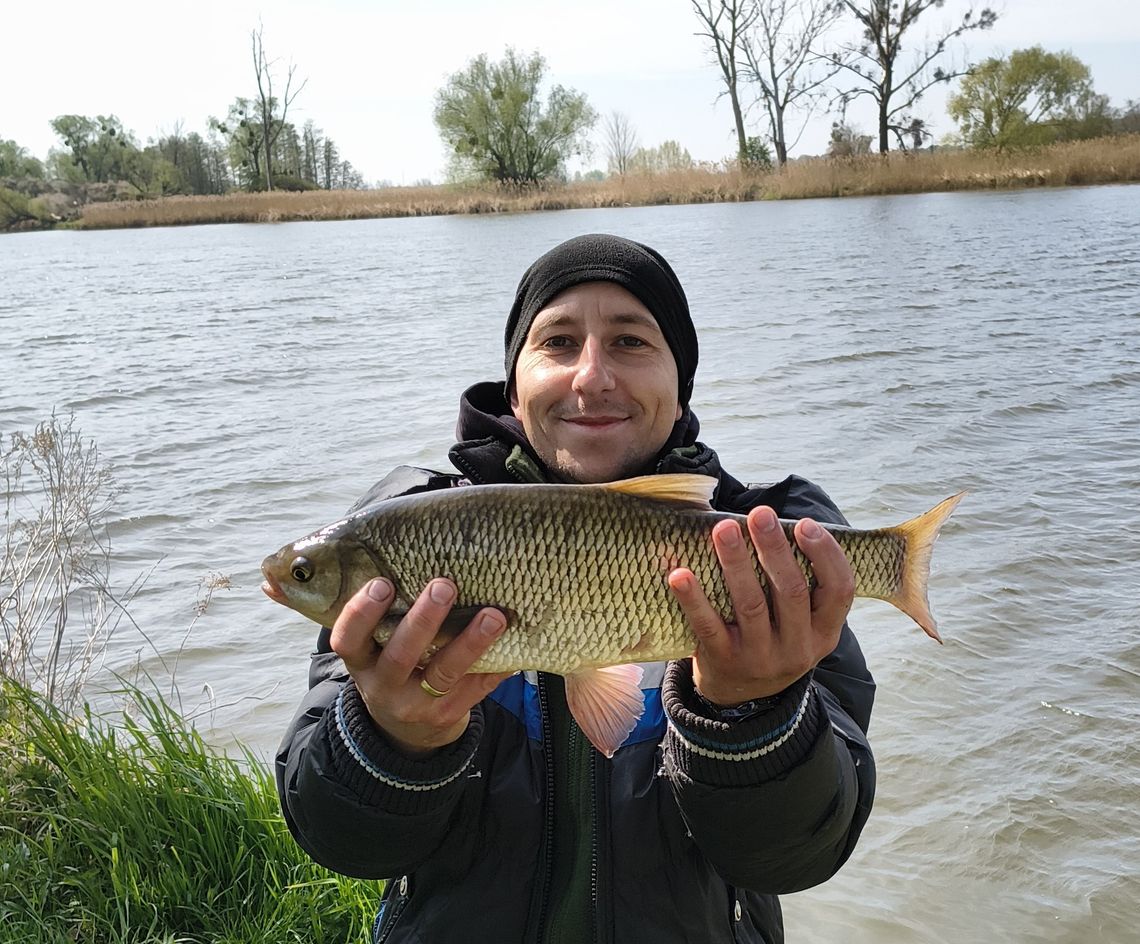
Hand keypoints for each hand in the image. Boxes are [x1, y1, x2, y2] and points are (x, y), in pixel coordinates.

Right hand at [329, 577, 511, 755]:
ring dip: (470, 643)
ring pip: (443, 674)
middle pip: (400, 656)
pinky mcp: (446, 715)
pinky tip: (513, 647)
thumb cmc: (394, 666)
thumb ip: (390, 617)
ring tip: (493, 616)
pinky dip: (494, 667)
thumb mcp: (378, 649)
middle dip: (423, 620)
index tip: (383, 583)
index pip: (348, 640)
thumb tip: (425, 561)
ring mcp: (415, 705)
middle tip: (444, 586)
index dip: (362, 613)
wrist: (407, 728)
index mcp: (362, 662)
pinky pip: (474, 690)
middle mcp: (383, 687)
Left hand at [667, 507, 854, 705]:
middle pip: (792, 592)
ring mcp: (760, 656)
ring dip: (736, 563)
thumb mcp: (801, 622)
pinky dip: (694, 599)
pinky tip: (681, 574)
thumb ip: (799, 581)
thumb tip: (773, 522)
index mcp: (824, 631)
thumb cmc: (774, 636)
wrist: (742, 694)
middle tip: (760, 515)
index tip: (805, 524)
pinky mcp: (724, 660)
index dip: (826, 555)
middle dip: (775, 549)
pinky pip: (708, 626)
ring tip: (723, 530)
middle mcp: (798, 647)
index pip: (839, 590)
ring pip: (751, 605)